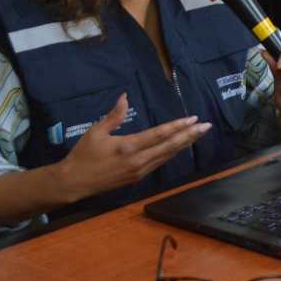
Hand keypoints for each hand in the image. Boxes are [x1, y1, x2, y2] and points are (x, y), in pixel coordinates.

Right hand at [55, 93, 210, 202]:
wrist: (73, 183)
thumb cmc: (83, 155)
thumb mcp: (96, 132)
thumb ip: (114, 115)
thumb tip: (125, 96)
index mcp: (128, 147)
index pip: (159, 135)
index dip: (178, 126)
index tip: (193, 119)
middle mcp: (138, 160)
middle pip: (170, 147)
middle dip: (190, 136)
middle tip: (206, 126)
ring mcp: (139, 171)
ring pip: (167, 156)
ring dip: (183, 145)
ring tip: (197, 134)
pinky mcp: (137, 178)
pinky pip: (159, 163)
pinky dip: (171, 154)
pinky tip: (179, 147)